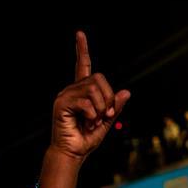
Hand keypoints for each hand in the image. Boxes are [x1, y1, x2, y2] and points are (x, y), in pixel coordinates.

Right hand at [50, 31, 129, 160]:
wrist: (73, 153)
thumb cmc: (87, 138)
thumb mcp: (107, 121)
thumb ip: (115, 107)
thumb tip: (126, 91)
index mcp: (82, 91)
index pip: (83, 65)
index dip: (82, 49)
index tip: (79, 34)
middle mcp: (72, 89)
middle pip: (98, 78)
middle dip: (108, 98)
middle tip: (105, 115)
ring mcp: (65, 95)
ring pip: (93, 90)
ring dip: (100, 109)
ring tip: (93, 121)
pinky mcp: (61, 103)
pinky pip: (85, 102)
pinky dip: (92, 115)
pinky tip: (86, 123)